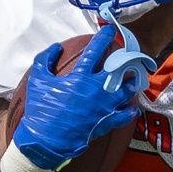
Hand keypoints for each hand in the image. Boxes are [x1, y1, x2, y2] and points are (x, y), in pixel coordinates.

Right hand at [12, 24, 140, 169]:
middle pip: (118, 69)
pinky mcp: (105, 123)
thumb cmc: (40, 110)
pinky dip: (129, 111)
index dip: (104, 37)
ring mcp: (103, 107)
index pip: (95, 51)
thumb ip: (45, 60)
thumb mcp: (37, 81)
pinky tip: (132, 107)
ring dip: (131, 82)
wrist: (45, 141)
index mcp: (80, 77)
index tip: (110, 29)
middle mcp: (96, 90)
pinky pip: (123, 116)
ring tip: (135, 77)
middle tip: (131, 53)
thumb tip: (55, 47)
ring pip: (125, 91)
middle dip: (127, 58)